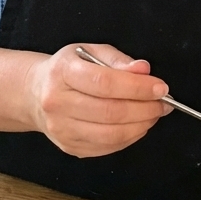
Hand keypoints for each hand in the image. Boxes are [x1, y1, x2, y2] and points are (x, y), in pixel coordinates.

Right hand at [25, 43, 169, 157]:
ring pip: (111, 134)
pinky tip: (138, 126)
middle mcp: (57, 102)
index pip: (105, 83)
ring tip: (153, 114)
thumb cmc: (70, 69)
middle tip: (163, 104)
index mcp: (62, 72)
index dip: (138, 87)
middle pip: (110, 112)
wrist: (37, 93)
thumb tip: (143, 70)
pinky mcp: (69, 147)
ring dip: (141, 126)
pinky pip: (107, 147)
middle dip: (145, 109)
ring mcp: (61, 129)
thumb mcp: (91, 52)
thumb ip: (119, 60)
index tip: (161, 88)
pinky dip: (130, 138)